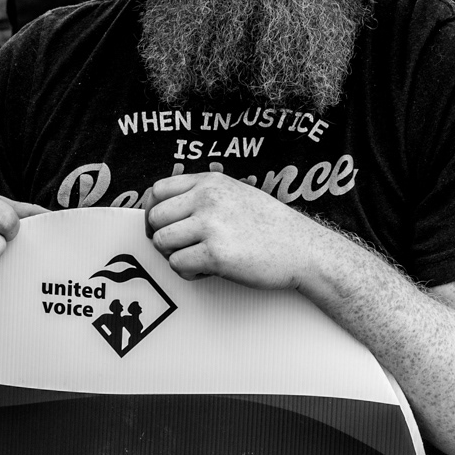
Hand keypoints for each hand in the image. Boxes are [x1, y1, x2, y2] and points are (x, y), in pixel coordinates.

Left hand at [143, 172, 332, 288]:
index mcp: (211, 181)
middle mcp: (208, 198)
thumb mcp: (235, 194)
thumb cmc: (270, 227)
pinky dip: (188, 273)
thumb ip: (202, 196)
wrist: (302, 249)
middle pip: (155, 218)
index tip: (160, 226)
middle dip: (162, 238)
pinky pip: (178, 265)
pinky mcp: (216, 254)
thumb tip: (160, 210)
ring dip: (175, 256)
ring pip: (162, 242)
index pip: (158, 189)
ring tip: (199, 259)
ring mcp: (211, 225)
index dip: (152, 211)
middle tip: (181, 248)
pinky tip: (208, 270)